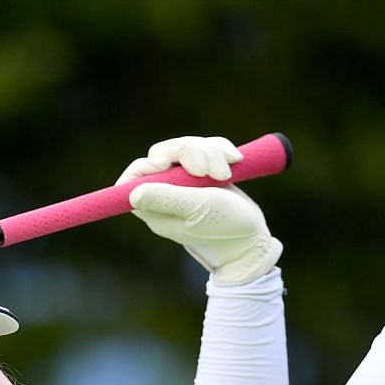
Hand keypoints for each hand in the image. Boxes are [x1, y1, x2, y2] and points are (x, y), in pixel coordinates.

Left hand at [117, 135, 282, 284]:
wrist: (252, 238)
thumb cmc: (224, 228)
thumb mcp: (196, 210)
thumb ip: (166, 198)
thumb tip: (132, 193)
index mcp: (154, 207)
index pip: (133, 178)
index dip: (145, 164)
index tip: (166, 163)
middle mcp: (165, 193)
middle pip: (162, 153)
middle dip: (188, 152)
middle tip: (207, 171)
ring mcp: (185, 182)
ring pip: (187, 147)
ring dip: (210, 152)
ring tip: (226, 174)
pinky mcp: (204, 173)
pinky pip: (206, 148)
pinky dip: (221, 150)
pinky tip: (235, 162)